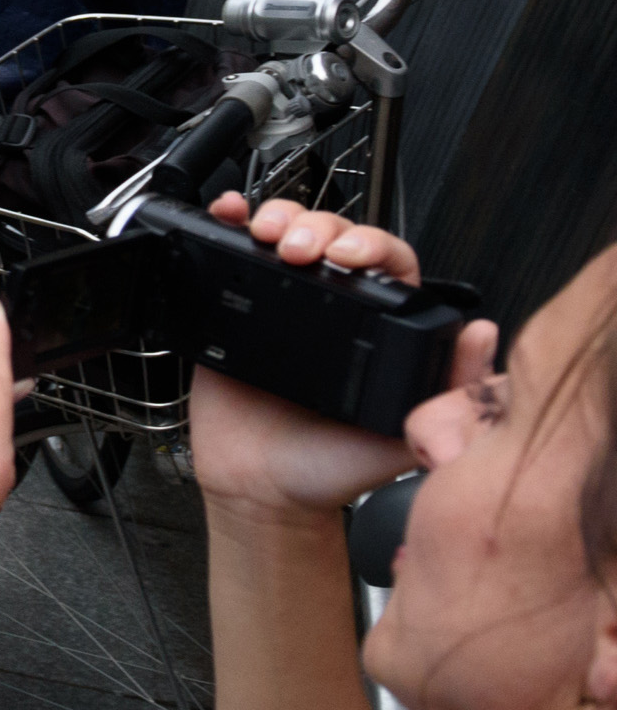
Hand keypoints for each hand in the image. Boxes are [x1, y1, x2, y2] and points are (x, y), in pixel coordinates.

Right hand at [185, 195, 485, 518]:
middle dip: (316, 226)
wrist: (265, 493)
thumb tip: (484, 334)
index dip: (370, 243)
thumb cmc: (334, 468)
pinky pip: (226, 260)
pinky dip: (225, 225)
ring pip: (283, 236)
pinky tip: (229, 216)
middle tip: (300, 248)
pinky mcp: (230, 316)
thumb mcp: (405, 433)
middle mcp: (330, 310)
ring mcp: (277, 306)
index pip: (386, 260)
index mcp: (377, 327)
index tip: (350, 254)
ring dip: (276, 217)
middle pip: (331, 236)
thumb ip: (450, 390)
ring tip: (266, 233)